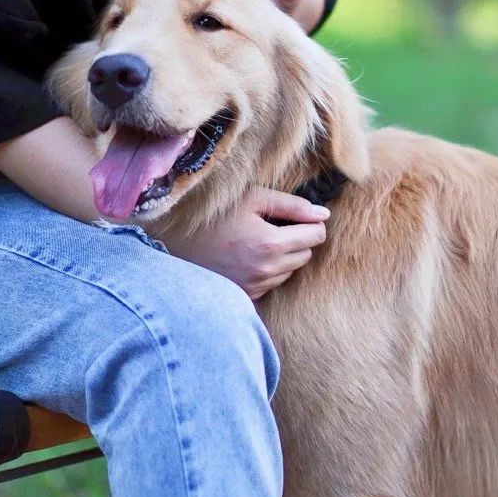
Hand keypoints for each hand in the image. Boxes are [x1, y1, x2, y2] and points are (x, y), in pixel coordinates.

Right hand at [160, 185, 329, 300]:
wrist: (173, 244)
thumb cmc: (213, 216)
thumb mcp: (252, 199)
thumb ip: (292, 205)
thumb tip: (325, 214)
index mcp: (270, 244)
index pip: (316, 235)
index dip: (311, 222)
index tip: (296, 215)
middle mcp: (266, 271)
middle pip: (306, 254)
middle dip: (297, 239)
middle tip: (271, 225)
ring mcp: (256, 287)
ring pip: (290, 270)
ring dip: (283, 255)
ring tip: (255, 240)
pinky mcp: (246, 297)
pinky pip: (273, 283)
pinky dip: (268, 270)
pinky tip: (247, 256)